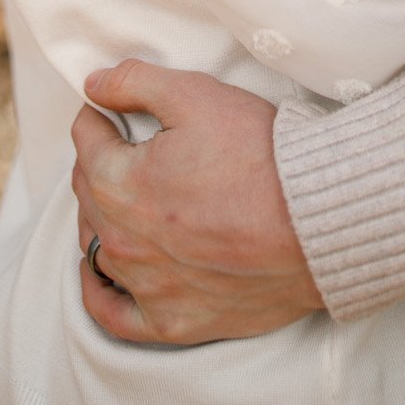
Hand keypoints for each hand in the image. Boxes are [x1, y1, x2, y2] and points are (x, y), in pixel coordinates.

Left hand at [70, 59, 323, 344]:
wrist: (317, 220)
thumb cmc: (260, 155)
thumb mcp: (196, 95)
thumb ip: (135, 83)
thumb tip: (93, 84)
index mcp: (119, 183)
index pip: (87, 142)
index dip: (97, 118)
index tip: (109, 112)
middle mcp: (123, 241)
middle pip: (88, 194)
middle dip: (98, 163)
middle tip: (121, 146)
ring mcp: (148, 286)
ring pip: (97, 248)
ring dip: (102, 217)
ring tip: (120, 198)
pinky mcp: (176, 321)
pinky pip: (114, 315)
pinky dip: (99, 292)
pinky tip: (99, 273)